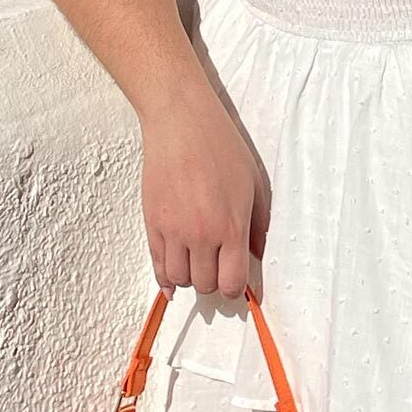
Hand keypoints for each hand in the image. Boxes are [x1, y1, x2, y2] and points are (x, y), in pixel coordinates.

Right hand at [140, 104, 271, 301]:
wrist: (181, 123)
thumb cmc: (221, 146)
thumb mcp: (254, 183)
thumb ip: (258, 224)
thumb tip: (256, 255)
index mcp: (231, 226)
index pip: (231, 282)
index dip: (235, 288)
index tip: (236, 283)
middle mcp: (201, 235)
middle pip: (206, 284)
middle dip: (214, 281)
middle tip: (218, 267)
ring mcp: (173, 231)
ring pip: (180, 279)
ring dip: (191, 278)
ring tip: (198, 263)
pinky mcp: (152, 223)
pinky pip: (157, 265)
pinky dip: (165, 278)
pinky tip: (172, 281)